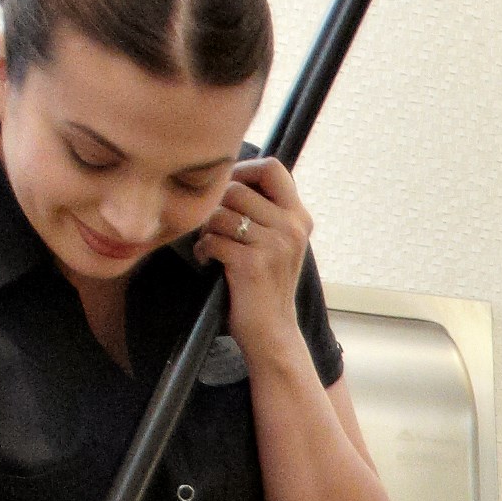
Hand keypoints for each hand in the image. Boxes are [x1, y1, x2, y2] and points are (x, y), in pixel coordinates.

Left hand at [199, 158, 316, 364]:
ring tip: (212, 246)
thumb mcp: (279, 244)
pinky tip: (208, 261)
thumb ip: (266, 211)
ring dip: (207, 229)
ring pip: (220, 214)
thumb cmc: (266, 286)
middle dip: (216, 206)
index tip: (229, 190)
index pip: (272, 168)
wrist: (272, 332)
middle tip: (214, 227)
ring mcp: (274, 245)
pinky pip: (212, 239)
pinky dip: (203, 250)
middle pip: (236, 188)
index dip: (243, 170)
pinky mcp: (253, 263)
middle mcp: (291, 227)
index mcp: (298, 217)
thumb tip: (231, 176)